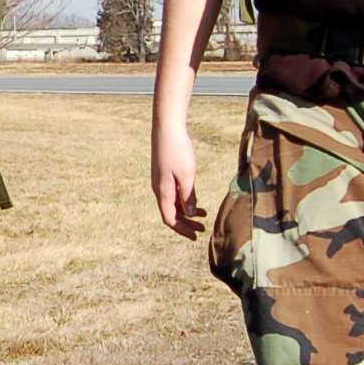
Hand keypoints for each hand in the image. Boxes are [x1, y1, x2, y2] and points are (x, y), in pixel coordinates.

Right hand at [152, 122, 204, 237]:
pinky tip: (195, 199)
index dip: (182, 230)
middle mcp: (160, 189)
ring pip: (173, 203)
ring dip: (187, 211)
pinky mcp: (165, 173)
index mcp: (163, 192)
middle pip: (171, 213)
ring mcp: (161, 181)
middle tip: (202, 229)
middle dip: (186, 223)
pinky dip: (184, 200)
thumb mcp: (187, 175)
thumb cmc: (178, 150)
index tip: (196, 236)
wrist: (167, 128)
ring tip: (203, 215)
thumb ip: (188, 196)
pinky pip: (174, 193)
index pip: (170, 219)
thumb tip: (188, 213)